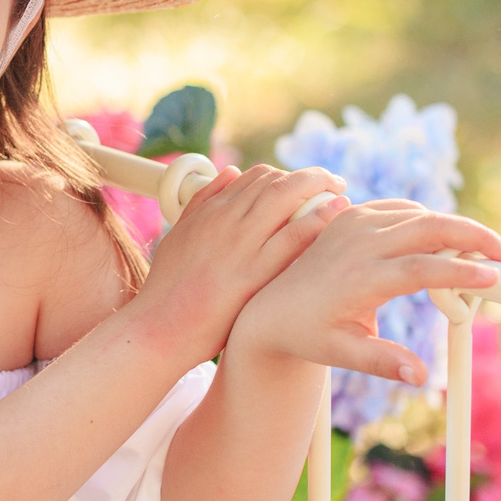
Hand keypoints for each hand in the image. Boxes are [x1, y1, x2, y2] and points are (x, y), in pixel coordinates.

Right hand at [128, 163, 349, 367]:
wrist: (160, 328)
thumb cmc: (168, 289)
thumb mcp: (178, 235)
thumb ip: (202, 202)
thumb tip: (229, 173)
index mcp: (209, 212)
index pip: (256, 176)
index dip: (286, 175)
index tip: (304, 184)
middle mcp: (226, 220)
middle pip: (276, 181)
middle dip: (310, 176)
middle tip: (332, 182)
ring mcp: (241, 245)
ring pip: (286, 197)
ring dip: (320, 188)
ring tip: (341, 192)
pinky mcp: (254, 273)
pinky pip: (294, 236)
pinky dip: (318, 218)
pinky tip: (337, 212)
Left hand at [229, 200, 500, 382]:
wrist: (270, 305)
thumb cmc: (309, 334)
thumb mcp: (342, 354)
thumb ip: (382, 362)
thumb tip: (421, 376)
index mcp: (358, 278)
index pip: (420, 268)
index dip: (461, 272)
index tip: (494, 278)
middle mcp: (358, 244)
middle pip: (429, 228)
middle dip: (474, 237)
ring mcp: (355, 223)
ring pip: (421, 215)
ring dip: (459, 229)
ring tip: (490, 253)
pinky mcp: (355, 216)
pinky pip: (405, 210)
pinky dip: (433, 222)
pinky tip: (453, 242)